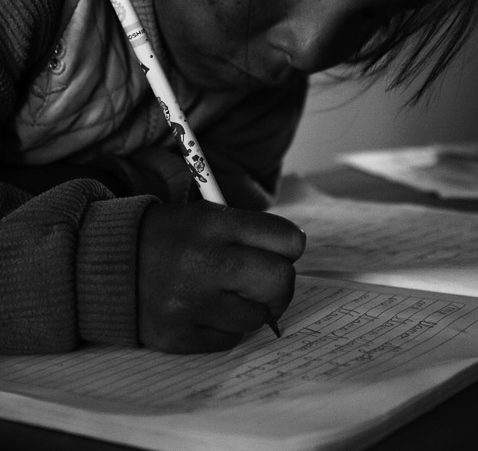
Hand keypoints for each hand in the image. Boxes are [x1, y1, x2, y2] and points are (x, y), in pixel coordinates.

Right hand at [137, 201, 305, 352]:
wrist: (106, 264)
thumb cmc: (169, 238)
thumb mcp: (205, 217)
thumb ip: (249, 234)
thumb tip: (292, 261)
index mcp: (214, 224)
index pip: (288, 239)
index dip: (289, 248)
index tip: (279, 253)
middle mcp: (204, 261)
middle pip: (281, 281)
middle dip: (278, 286)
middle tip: (262, 284)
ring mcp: (190, 302)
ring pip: (257, 317)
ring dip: (247, 309)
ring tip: (220, 294)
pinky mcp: (179, 336)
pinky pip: (229, 340)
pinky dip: (223, 328)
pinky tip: (201, 311)